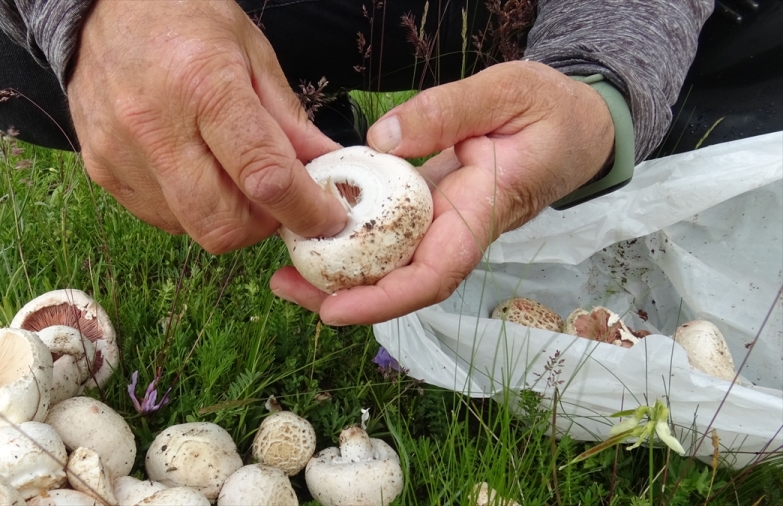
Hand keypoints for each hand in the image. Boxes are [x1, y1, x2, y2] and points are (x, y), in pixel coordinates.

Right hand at [66, 0, 346, 252]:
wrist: (100, 7)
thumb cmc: (184, 17)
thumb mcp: (252, 52)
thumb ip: (289, 119)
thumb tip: (327, 168)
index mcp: (204, 87)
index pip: (264, 176)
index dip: (306, 209)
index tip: (327, 216)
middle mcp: (155, 127)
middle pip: (224, 225)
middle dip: (263, 223)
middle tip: (276, 196)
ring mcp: (121, 154)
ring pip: (193, 228)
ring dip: (228, 216)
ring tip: (231, 172)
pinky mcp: (100, 171)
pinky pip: (162, 218)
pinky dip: (192, 208)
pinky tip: (195, 168)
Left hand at [270, 61, 614, 324]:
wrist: (575, 127)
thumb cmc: (551, 112)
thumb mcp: (508, 92)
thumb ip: (449, 111)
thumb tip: (380, 140)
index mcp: (481, 211)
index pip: (435, 273)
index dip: (384, 299)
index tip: (334, 310)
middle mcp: (458, 230)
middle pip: (400, 282)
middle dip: (342, 295)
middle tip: (281, 285)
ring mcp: (443, 224)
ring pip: (390, 264)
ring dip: (338, 272)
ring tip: (283, 268)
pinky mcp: (430, 210)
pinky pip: (389, 235)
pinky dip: (352, 239)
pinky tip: (316, 228)